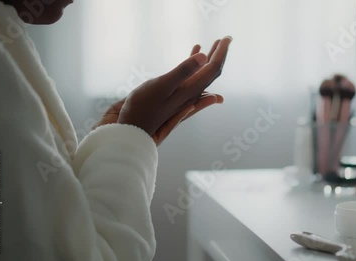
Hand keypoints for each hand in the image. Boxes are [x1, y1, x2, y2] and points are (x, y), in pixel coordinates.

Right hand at [95, 37, 231, 144]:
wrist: (128, 128)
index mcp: (191, 90)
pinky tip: (194, 54)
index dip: (221, 53)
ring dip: (208, 59)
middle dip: (218, 55)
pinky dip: (193, 64)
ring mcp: (181, 95)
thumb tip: (205, 58)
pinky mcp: (170, 95)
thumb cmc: (142, 108)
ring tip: (213, 45)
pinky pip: (188, 77)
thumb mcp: (162, 87)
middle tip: (226, 39)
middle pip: (211, 72)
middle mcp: (190, 94)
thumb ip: (183, 72)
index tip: (227, 38)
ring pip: (201, 74)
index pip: (213, 69)